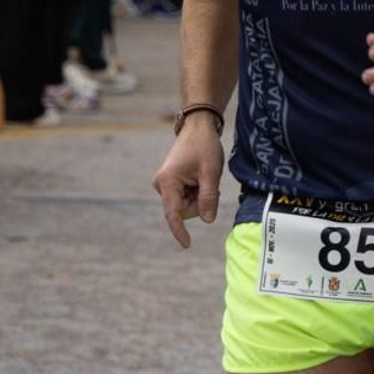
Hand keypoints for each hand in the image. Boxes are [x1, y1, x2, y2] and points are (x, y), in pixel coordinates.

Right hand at [151, 121, 224, 248]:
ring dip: (199, 198)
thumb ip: (209, 197)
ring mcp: (165, 185)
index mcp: (168, 182)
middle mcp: (162, 185)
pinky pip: (185, 199)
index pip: (173, 214)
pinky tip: (200, 179)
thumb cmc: (204, 146)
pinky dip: (196, 193)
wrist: (197, 128)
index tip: (187, 245)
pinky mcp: (170, 184)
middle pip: (183, 211)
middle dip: (199, 203)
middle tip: (210, 185)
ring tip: (204, 178)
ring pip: (185, 206)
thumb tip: (207, 220)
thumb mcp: (211, 172)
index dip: (180, 231)